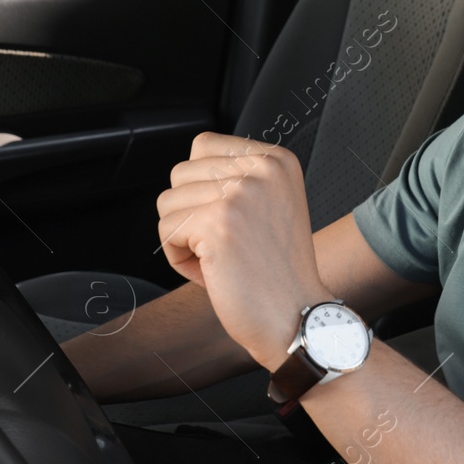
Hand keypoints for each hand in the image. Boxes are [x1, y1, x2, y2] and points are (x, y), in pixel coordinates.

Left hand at [156, 132, 332, 369]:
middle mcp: (261, 169)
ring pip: (169, 202)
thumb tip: (188, 170)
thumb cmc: (279, 273)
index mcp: (276, 160)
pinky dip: (179, 258)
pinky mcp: (217, 223)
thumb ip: (238, 178)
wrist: (297, 317)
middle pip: (181, 174)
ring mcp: (239, 194)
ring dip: (183, 237)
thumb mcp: (271, 204)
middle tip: (225, 245)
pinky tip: (212, 271)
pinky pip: (166, 231)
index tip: (230, 220)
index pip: (203, 146)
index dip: (202, 188)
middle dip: (190, 214)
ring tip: (219, 258)